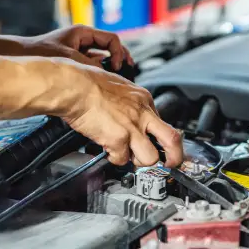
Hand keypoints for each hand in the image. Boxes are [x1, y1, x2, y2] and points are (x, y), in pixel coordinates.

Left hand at [29, 25, 132, 69]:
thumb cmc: (42, 52)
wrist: (23, 57)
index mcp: (83, 32)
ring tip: (116, 75)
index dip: (118, 52)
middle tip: (128, 67)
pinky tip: (101, 78)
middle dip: (120, 56)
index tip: (117, 66)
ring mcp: (79, 49)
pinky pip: (93, 63)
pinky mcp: (75, 59)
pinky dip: (99, 70)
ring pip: (102, 55)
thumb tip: (107, 75)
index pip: (111, 39)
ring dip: (110, 64)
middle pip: (110, 45)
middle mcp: (83, 39)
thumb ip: (90, 66)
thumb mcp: (70, 59)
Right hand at [59, 62, 183, 167]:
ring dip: (139, 161)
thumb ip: (129, 103)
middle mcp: (142, 113)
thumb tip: (129, 115)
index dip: (159, 138)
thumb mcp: (119, 86)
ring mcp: (132, 127)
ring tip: (128, 156)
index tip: (157, 145)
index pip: (162, 123)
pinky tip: (108, 150)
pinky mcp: (118, 139)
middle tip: (169, 164)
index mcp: (143, 99)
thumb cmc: (87, 83)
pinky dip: (115, 159)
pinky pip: (122, 159)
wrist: (74, 86)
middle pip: (172, 140)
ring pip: (150, 157)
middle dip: (174, 157)